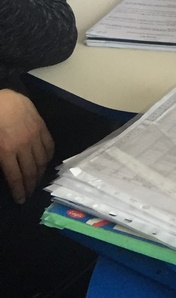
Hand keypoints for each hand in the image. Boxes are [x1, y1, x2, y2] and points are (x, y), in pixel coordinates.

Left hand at [0, 89, 53, 203]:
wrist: (4, 98)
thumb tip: (5, 172)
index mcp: (6, 151)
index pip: (15, 177)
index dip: (19, 190)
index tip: (21, 200)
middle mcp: (23, 146)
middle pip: (30, 171)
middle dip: (30, 186)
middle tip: (29, 194)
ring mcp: (35, 137)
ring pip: (42, 161)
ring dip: (40, 173)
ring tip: (37, 181)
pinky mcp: (42, 128)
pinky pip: (49, 147)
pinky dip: (48, 157)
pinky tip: (45, 163)